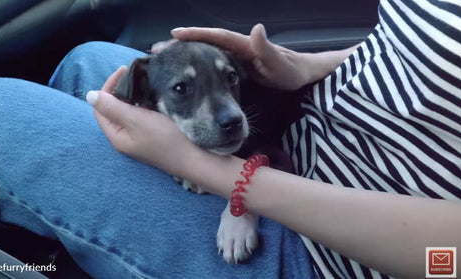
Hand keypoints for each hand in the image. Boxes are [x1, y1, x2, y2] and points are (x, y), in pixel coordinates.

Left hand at [87, 66, 198, 175]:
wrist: (198, 158)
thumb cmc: (166, 139)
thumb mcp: (136, 121)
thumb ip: (112, 107)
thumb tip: (90, 95)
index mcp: (117, 136)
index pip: (101, 108)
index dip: (108, 87)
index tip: (125, 70)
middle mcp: (127, 136)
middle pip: (115, 107)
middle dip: (123, 89)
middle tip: (137, 74)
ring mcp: (142, 135)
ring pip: (132, 108)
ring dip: (136, 93)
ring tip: (147, 80)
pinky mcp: (157, 132)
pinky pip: (146, 112)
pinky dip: (148, 100)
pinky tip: (157, 92)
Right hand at [163, 24, 310, 90]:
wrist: (301, 74)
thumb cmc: (292, 71)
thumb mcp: (280, 64)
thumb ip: (267, 49)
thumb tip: (255, 28)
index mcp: (244, 45)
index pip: (216, 36)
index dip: (196, 34)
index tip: (174, 35)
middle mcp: (238, 46)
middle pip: (206, 42)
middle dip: (183, 43)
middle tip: (159, 49)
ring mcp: (236, 55)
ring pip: (206, 52)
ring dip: (187, 54)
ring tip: (166, 58)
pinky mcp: (237, 64)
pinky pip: (212, 61)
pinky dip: (197, 63)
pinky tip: (187, 70)